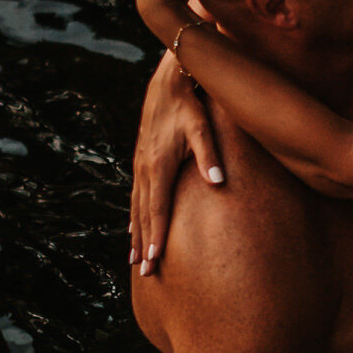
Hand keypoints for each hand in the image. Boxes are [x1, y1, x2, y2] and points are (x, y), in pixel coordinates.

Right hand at [131, 50, 225, 274]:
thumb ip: (208, 154)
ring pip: (137, 208)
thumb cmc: (189, 103)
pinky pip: (136, 196)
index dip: (157, 236)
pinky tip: (133, 229)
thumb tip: (218, 181)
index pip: (159, 209)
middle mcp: (145, 169)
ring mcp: (140, 165)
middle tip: (145, 272)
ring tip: (135, 260)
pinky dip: (134, 216)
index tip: (155, 260)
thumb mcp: (202, 126)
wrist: (166, 81)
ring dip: (136, 235)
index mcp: (159, 165)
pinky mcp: (142, 161)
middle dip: (144, 245)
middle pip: (144, 215)